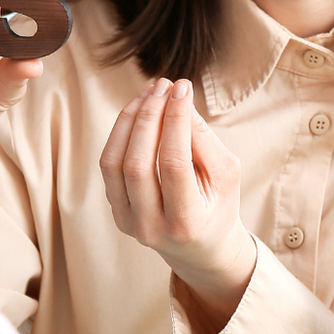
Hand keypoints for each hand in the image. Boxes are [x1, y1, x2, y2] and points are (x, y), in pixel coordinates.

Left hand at [101, 78, 255, 333]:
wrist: (201, 248)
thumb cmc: (218, 206)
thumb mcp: (225, 175)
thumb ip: (202, 140)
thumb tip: (176, 98)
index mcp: (186, 221)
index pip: (174, 164)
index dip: (176, 121)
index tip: (183, 88)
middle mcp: (151, 227)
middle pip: (137, 163)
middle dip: (149, 117)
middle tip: (164, 85)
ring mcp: (127, 222)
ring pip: (114, 163)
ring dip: (130, 120)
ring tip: (150, 92)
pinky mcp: (115, 211)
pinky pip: (108, 166)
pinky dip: (119, 133)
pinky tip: (137, 112)